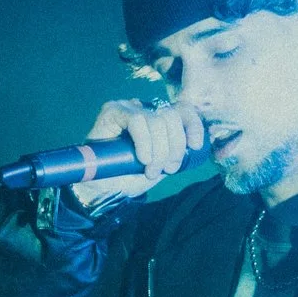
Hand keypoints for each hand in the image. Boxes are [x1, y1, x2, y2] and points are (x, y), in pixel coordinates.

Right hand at [67, 97, 203, 207]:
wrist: (102, 188)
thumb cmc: (130, 176)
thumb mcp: (162, 164)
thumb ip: (176, 152)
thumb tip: (195, 146)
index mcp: (159, 118)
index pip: (183, 110)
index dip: (193, 125)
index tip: (195, 146)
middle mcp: (145, 108)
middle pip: (172, 116)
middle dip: (175, 146)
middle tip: (168, 169)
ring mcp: (129, 108)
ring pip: (157, 121)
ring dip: (160, 150)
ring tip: (150, 170)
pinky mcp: (113, 110)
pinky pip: (138, 121)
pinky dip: (145, 142)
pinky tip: (143, 158)